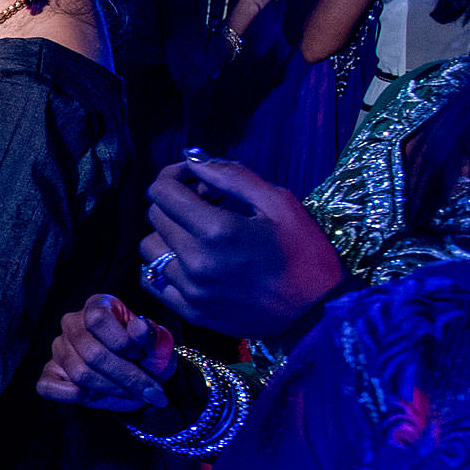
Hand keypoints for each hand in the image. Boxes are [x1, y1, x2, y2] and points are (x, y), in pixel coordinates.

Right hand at [37, 294, 178, 411]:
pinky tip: (100, 396)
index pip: (98, 319)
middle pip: (92, 353)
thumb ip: (152, 335)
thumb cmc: (147, 357)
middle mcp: (72, 323)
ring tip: (133, 394)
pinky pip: (51, 387)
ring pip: (79, 374)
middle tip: (151, 392)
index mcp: (97, 305)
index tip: (144, 357)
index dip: (123, 343)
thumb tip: (140, 327)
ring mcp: (59, 348)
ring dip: (112, 389)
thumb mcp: (159, 346)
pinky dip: (78, 397)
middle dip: (126, 377)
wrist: (140, 378)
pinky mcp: (50, 372)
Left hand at [140, 157, 348, 338]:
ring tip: (200, 234)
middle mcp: (195, 261)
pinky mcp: (190, 311)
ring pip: (150, 248)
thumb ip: (231, 175)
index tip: (196, 179)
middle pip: (155, 216)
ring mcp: (190, 290)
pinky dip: (163, 265)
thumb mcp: (279, 202)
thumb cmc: (305, 250)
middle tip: (209, 204)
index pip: (162, 191)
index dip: (175, 176)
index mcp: (217, 230)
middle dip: (177, 202)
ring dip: (168, 234)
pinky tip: (189, 260)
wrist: (319, 310)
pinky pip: (152, 281)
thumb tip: (192, 157)